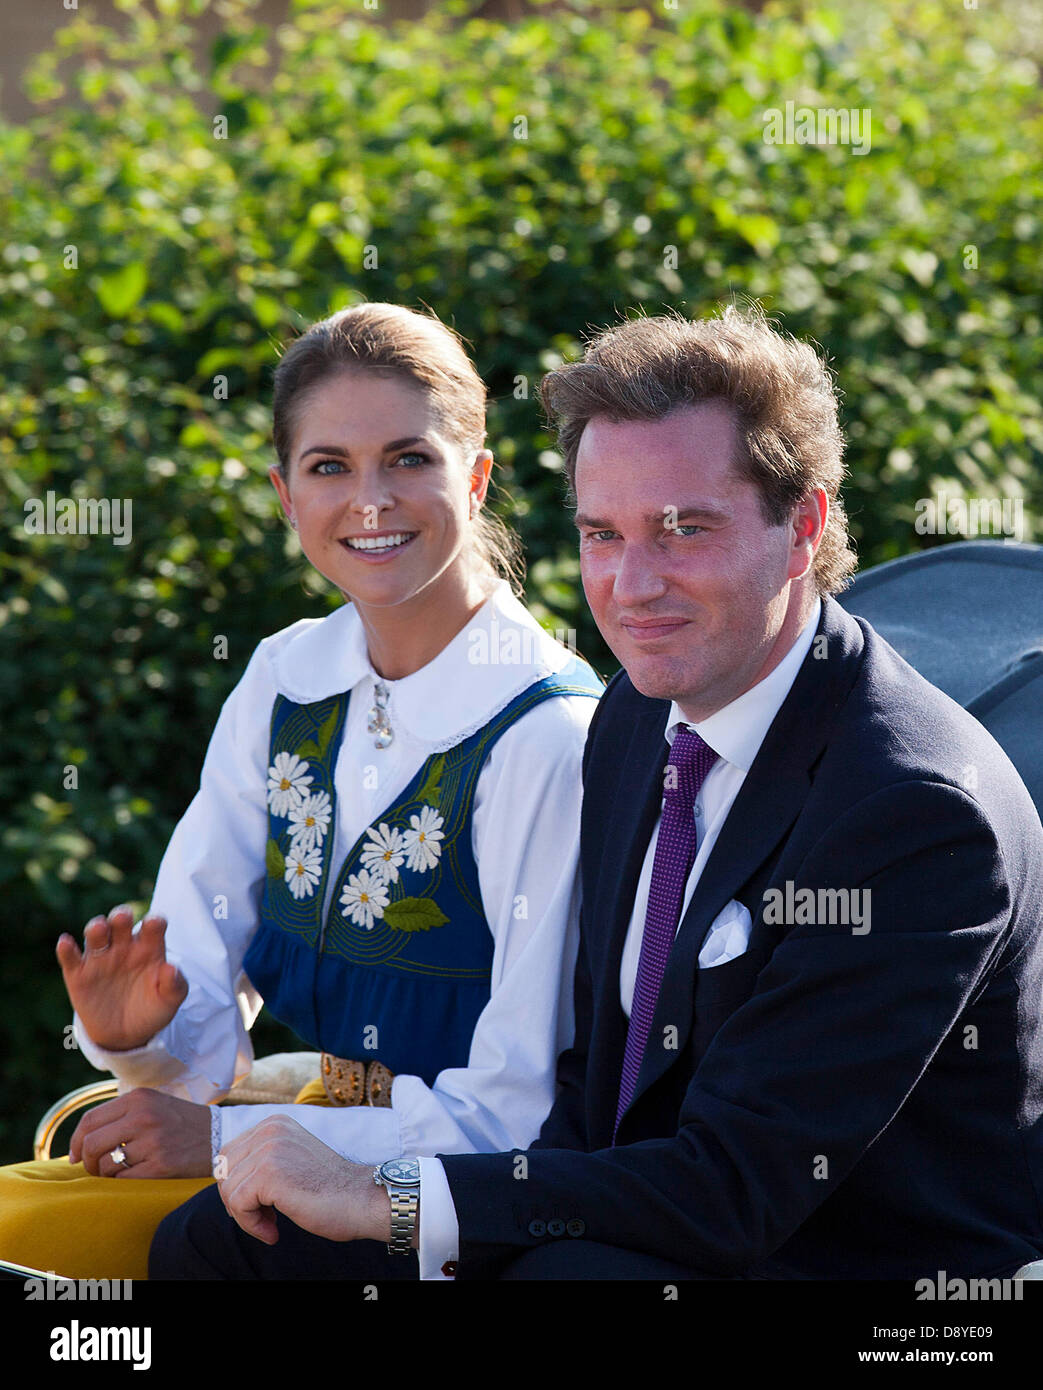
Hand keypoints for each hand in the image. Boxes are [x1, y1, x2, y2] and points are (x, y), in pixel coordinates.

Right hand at [57, 905, 187, 1050]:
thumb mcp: (170, 1000)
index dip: (154, 922)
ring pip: (95, 934)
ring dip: (95, 927)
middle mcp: (124, 946)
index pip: (153, 926)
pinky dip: (66, 949)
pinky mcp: (79, 975)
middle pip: (120, 921)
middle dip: (120, 916)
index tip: (154, 924)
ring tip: (99, 929)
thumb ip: (175, 984)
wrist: (127, 1034)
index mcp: (149, 946)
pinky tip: (66, 943)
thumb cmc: (153, 1008)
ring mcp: (100, 958)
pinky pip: (70, 958)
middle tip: (122, 919)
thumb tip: (172, 968)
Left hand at [68, 1088, 212, 1178]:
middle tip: (93, 1168)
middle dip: (86, 1161)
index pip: (90, 1120)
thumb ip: (121, 1113)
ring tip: (117, 1171)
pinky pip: (123, 1179)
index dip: (75, 1141)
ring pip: (105, 1164)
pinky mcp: (161, 1165)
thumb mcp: (153, 1104)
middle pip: (91, 1143)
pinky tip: (132, 1176)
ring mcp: (152, 1141)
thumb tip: (81, 1140)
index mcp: (139, 1098)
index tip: (74, 1155)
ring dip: (104, 1174)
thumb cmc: (180, 1122)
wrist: (219, 1136)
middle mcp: (143, 1116)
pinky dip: (121, 1181)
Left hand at [216, 1116, 392, 1245]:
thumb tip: (225, 1179)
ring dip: (246, 1216)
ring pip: (229, 1190)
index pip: (230, 1154)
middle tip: (264, 1217)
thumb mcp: (291, 1161)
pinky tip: (274, 1232)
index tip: (263, 1204)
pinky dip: (251, 1225)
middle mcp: (270, 1129)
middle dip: (237, 1199)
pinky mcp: (269, 1173)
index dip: (238, 1185)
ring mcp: (269, 1148)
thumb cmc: (330, 1190)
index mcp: (275, 1124)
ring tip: (272, 1225)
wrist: (361, 1199)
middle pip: (223, 1170)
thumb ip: (264, 1160)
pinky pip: (238, 1205)